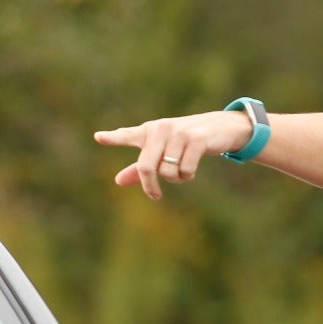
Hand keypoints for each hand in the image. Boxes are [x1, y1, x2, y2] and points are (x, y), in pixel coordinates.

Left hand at [93, 111, 251, 199]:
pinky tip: (191, 171)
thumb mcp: (164, 152)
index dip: (113, 137)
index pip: (128, 135)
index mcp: (150, 131)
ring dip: (176, 179)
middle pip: (146, 166)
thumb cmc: (188, 141)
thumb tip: (117, 181)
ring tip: (183, 173)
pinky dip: (188, 176)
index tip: (98, 137)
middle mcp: (161, 129)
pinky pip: (185, 170)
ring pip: (167, 171)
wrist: (224, 127)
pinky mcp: (196, 140)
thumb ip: (140, 168)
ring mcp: (179, 133)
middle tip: (155, 196)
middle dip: (150, 185)